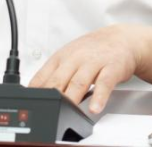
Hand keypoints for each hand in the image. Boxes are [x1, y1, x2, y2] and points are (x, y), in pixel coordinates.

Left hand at [29, 25, 144, 113]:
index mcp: (61, 57)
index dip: (33, 93)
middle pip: (58, 81)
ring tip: (67, 112)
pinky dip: (99, 97)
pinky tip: (95, 108)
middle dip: (50, 98)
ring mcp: (93, 63)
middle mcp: (75, 59)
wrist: (122, 38)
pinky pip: (104, 83)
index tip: (29, 106)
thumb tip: (34, 93)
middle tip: (45, 113)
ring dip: (71, 99)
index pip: (42, 77)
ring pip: (79, 82)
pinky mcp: (111, 68)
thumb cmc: (93, 50)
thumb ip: (54, 75)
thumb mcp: (69, 57)